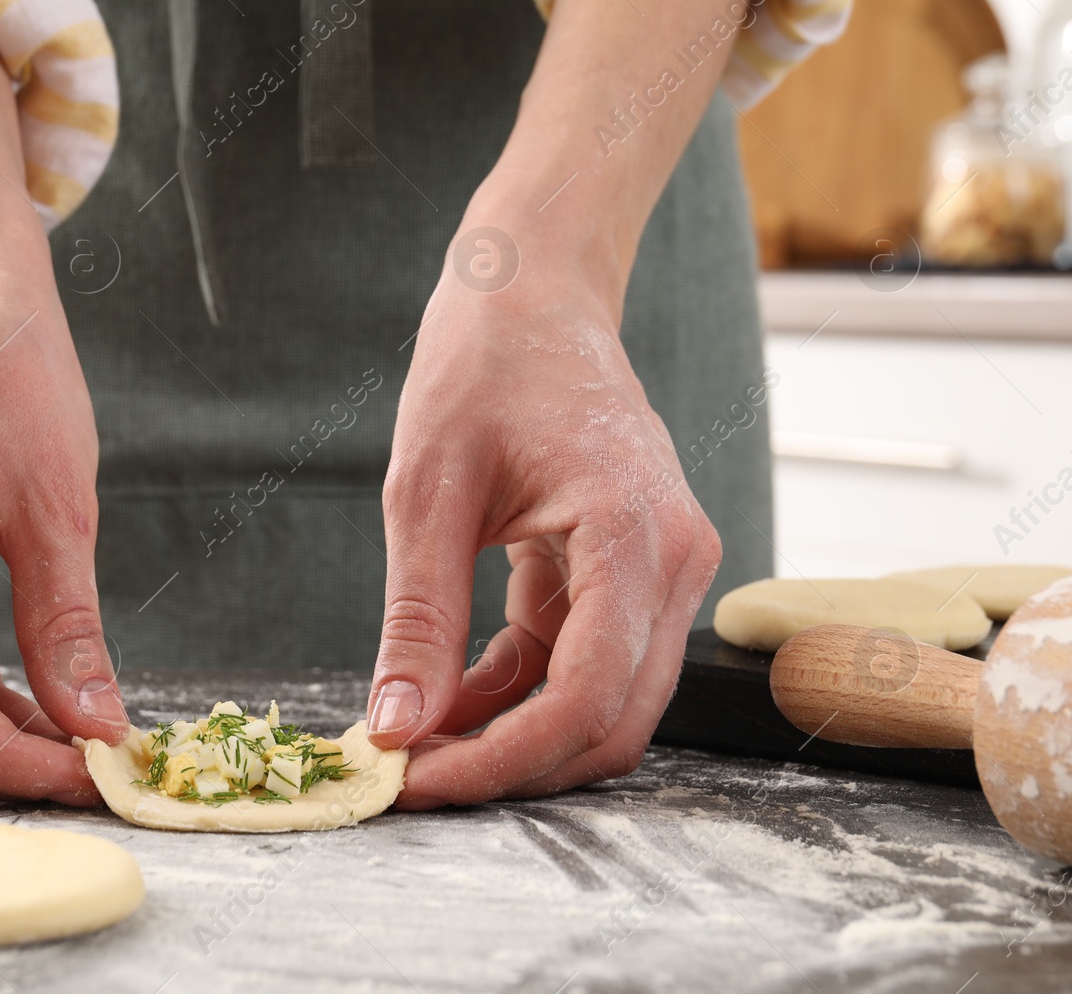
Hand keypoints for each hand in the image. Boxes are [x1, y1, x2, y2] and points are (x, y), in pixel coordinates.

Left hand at [364, 239, 721, 806]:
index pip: (584, 697)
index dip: (499, 759)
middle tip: (412, 775)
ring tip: (417, 735)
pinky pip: (585, 658)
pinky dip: (521, 689)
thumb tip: (396, 726)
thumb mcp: (426, 492)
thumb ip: (419, 618)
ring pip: (602, 701)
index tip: (414, 781)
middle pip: (609, 720)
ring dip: (514, 733)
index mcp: (633, 533)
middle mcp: (676, 560)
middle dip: (510, 763)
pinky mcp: (636, 569)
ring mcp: (665, 567)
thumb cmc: (483, 364)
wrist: (533, 291)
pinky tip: (449, 692)